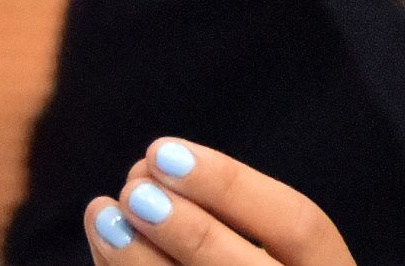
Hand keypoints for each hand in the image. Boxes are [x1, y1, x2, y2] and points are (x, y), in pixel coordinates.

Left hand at [84, 138, 354, 265]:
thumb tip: (147, 179)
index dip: (232, 185)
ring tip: (103, 216)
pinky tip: (106, 252)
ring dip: (145, 262)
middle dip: (192, 232)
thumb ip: (213, 213)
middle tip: (133, 192)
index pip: (302, 227)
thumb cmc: (237, 258)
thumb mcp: (249, 239)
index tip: (160, 150)